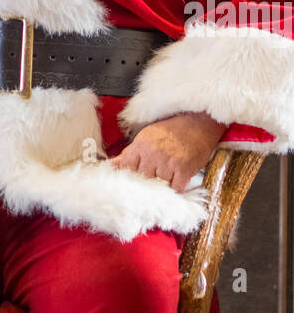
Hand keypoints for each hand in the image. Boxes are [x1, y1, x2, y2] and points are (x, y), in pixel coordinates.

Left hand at [110, 111, 226, 192]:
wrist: (200, 123)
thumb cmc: (172, 131)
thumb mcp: (147, 137)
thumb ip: (130, 153)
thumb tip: (112, 165)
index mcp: (142, 144)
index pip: (127, 167)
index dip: (129, 175)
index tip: (133, 179)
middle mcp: (153, 153)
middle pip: (142, 178)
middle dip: (146, 181)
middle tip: (152, 181)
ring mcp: (169, 162)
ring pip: (158, 184)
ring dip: (162, 184)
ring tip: (167, 178)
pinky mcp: (184, 170)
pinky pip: (176, 188)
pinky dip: (176, 188)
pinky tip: (176, 183)